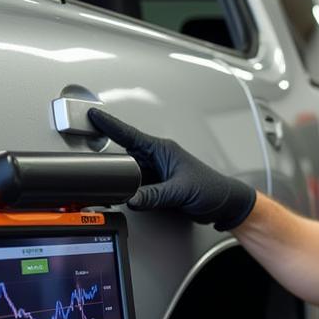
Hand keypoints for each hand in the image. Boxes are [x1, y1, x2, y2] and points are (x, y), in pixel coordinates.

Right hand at [88, 108, 255, 229]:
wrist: (224, 203)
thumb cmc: (211, 189)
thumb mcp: (180, 191)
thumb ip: (155, 196)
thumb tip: (132, 199)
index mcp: (163, 149)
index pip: (130, 134)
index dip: (110, 124)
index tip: (93, 114)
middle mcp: (158, 158)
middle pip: (126, 155)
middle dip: (111, 160)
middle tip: (95, 164)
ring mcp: (158, 172)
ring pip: (131, 173)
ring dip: (123, 178)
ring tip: (113, 186)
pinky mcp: (159, 185)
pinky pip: (138, 185)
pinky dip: (131, 190)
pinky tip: (128, 195)